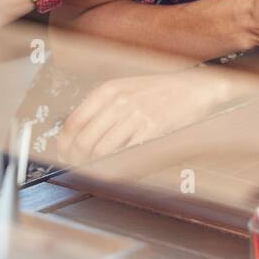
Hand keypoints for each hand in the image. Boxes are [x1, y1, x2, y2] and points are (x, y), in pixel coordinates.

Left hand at [56, 69, 234, 164]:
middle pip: (84, 140)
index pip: (73, 122)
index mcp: (109, 90)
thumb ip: (102, 107)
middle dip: (77, 160)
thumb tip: (77, 134)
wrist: (193, 88)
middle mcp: (119, 101)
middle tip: (78, 168)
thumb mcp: (126, 88)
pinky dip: (115, 165)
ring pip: (101, 150)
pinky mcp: (151, 130)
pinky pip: (125, 154)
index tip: (65, 155)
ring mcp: (136, 115)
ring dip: (95, 165)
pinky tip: (115, 168)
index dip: (64, 145)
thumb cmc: (160, 90)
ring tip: (96, 170)